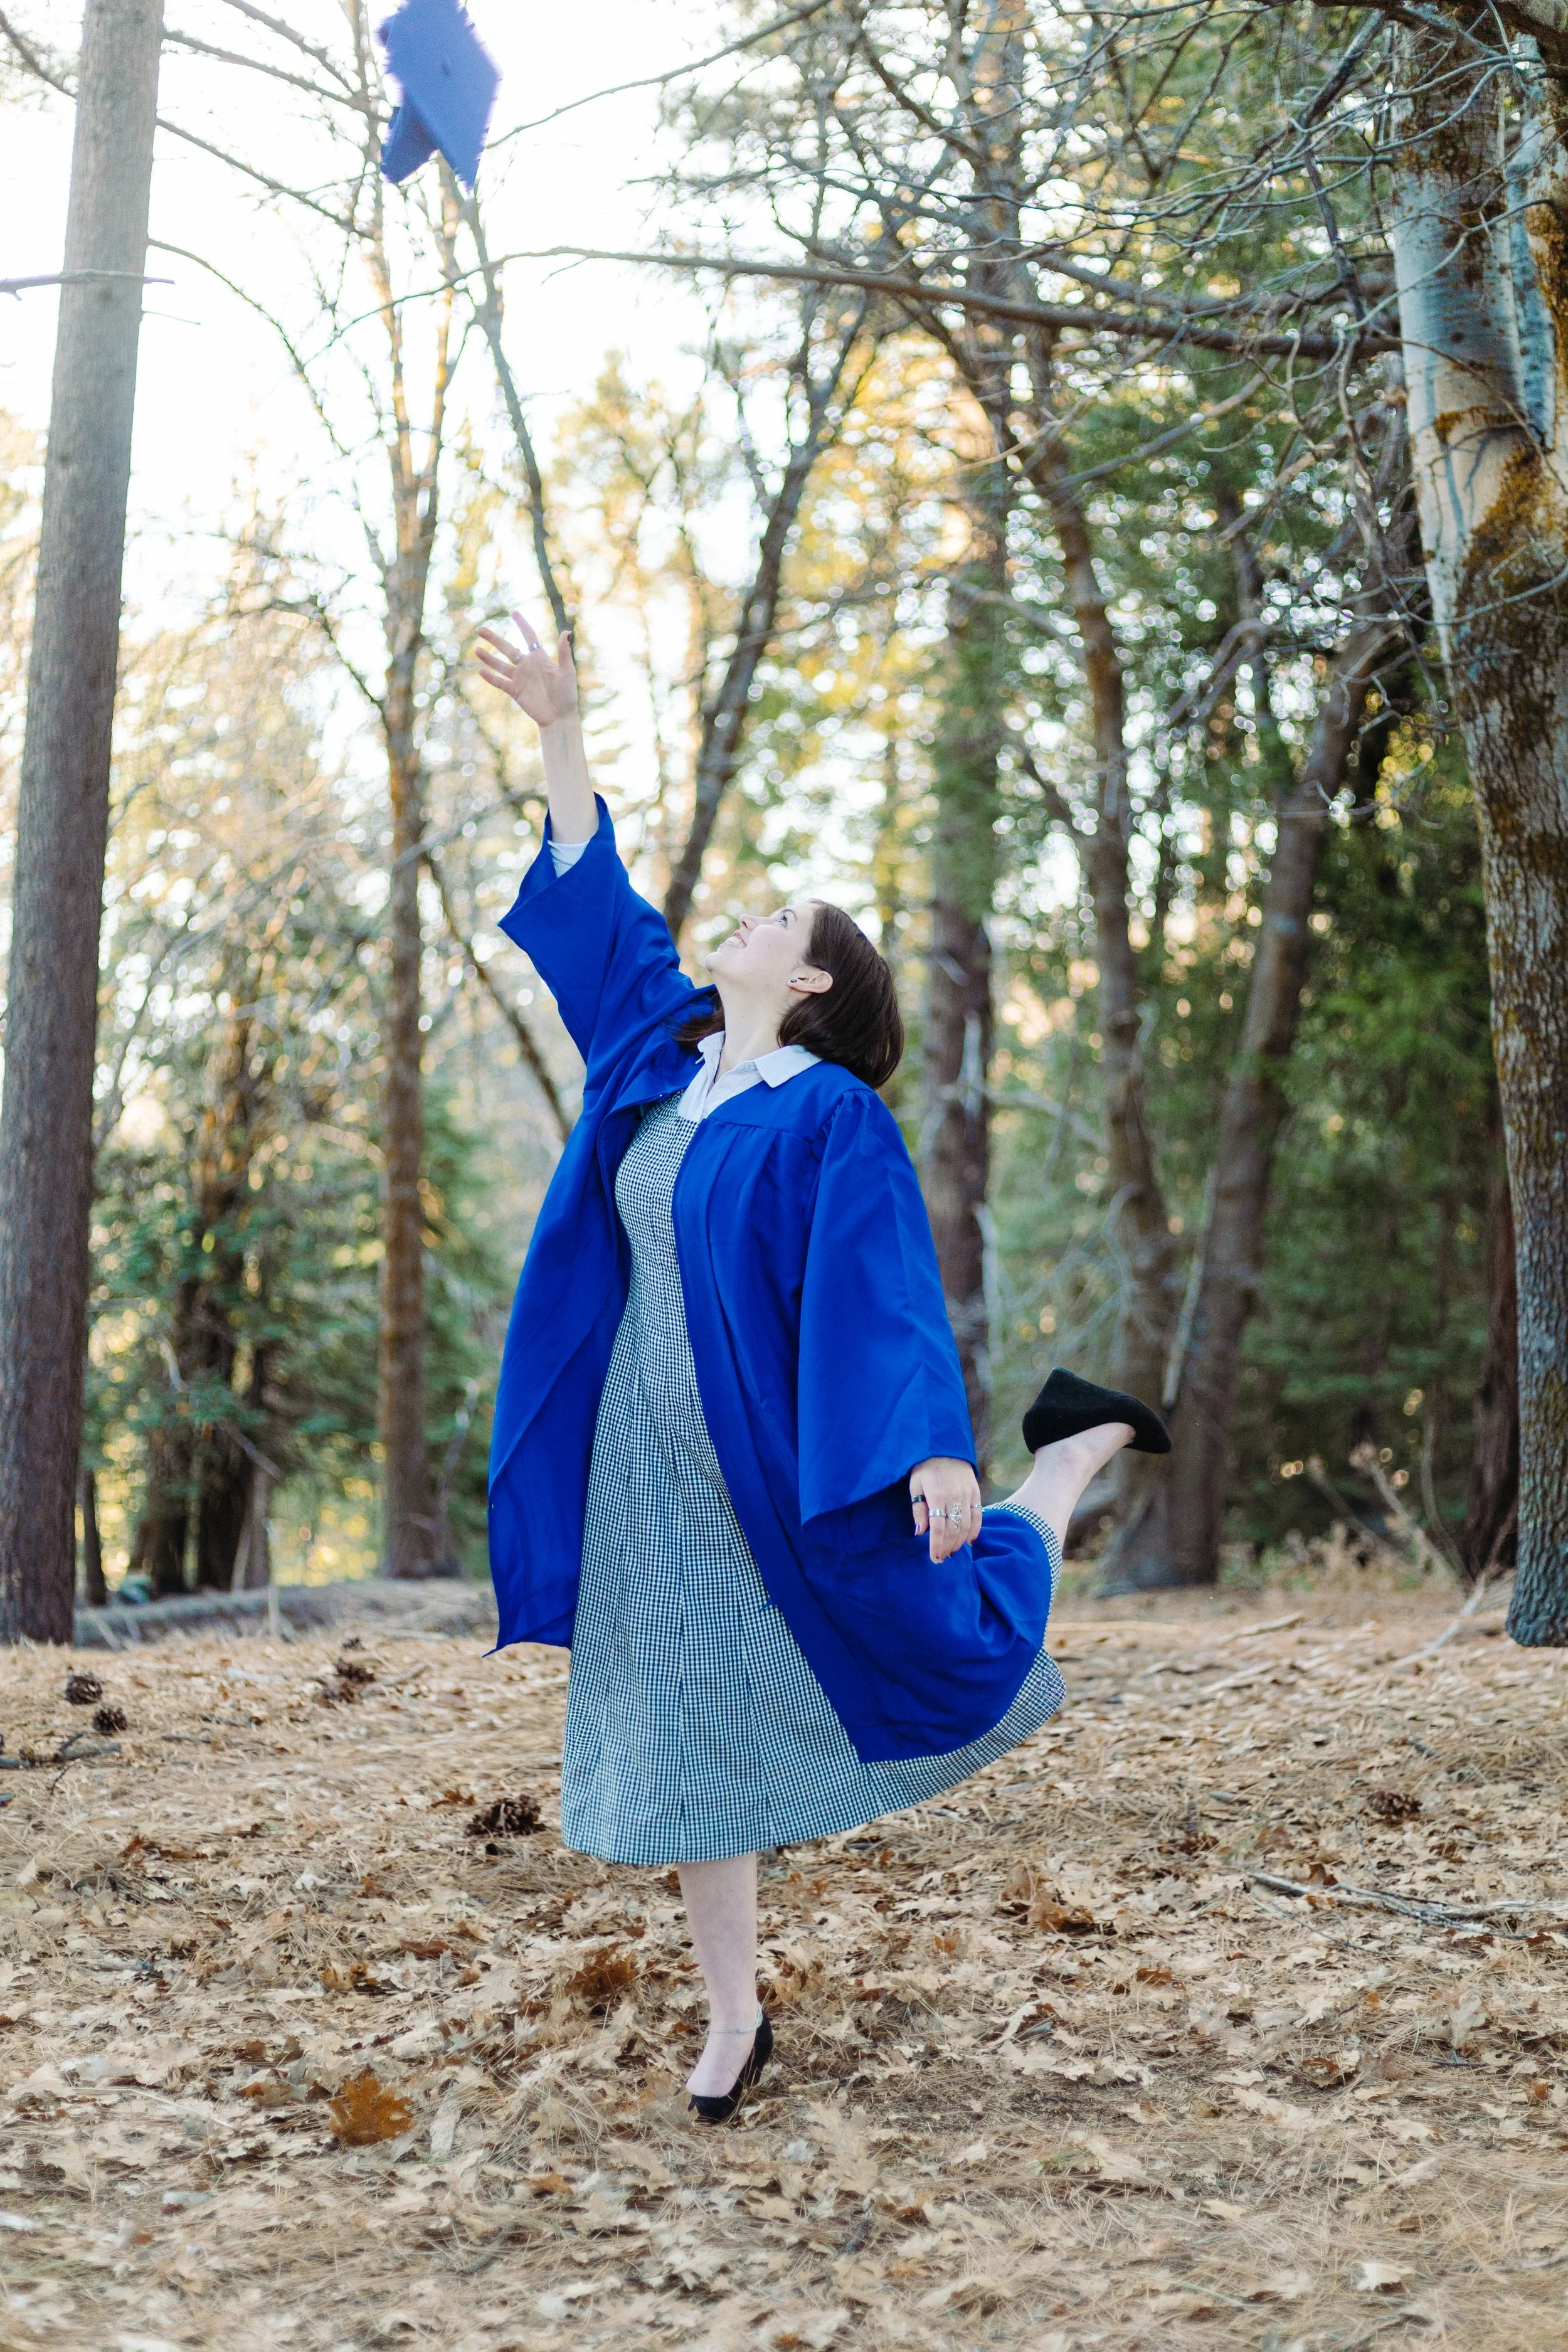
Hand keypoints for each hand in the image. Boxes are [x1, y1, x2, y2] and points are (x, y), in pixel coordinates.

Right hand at [474, 609, 577, 729]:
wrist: (560, 717)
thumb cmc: (567, 694)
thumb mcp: (567, 671)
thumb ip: (564, 652)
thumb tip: (567, 631)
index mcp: (540, 658)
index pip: (529, 637)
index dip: (522, 624)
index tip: (514, 612)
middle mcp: (527, 666)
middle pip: (507, 648)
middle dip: (493, 639)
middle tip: (479, 629)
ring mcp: (520, 678)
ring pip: (500, 665)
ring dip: (488, 658)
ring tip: (476, 649)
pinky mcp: (515, 691)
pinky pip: (500, 683)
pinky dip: (491, 678)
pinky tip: (481, 671)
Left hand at [909, 1456, 981, 1561]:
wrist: (944, 1447)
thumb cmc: (925, 1468)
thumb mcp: (915, 1485)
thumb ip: (918, 1509)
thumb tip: (920, 1533)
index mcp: (937, 1495)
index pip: (939, 1528)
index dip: (937, 1545)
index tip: (934, 1558)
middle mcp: (955, 1497)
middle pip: (954, 1530)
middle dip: (948, 1547)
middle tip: (942, 1558)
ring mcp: (968, 1494)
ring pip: (967, 1525)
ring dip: (960, 1542)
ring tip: (952, 1551)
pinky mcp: (976, 1492)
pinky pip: (978, 1515)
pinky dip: (975, 1530)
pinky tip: (969, 1541)